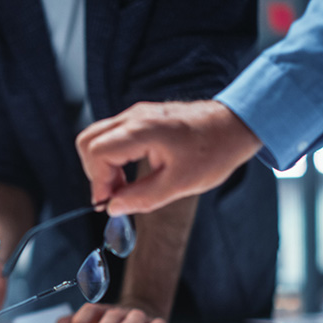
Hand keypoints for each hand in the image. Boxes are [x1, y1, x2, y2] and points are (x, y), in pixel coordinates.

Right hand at [76, 100, 261, 215]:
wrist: (235, 124)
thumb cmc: (214, 151)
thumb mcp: (180, 184)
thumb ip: (142, 197)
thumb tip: (113, 207)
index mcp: (142, 130)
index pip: (97, 153)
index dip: (98, 182)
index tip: (109, 203)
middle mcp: (134, 117)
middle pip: (87, 141)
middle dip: (94, 172)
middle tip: (114, 194)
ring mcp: (136, 114)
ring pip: (96, 137)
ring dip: (102, 165)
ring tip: (122, 186)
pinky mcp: (140, 118)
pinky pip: (111, 135)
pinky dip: (112, 156)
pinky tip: (129, 174)